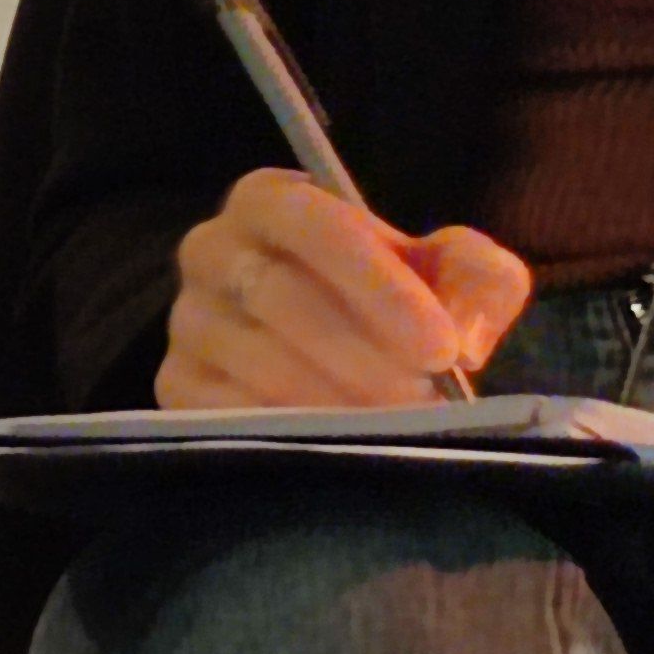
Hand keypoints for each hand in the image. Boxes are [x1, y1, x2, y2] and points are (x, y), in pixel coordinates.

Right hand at [159, 170, 529, 410]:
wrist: (339, 351)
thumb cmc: (394, 300)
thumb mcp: (448, 272)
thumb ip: (477, 278)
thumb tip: (463, 334)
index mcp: (272, 202)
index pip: (313, 224)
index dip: (378, 285)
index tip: (442, 348)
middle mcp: (212, 250)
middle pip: (279, 295)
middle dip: (362, 354)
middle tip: (425, 403)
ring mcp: (189, 321)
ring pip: (254, 359)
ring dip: (333, 401)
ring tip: (396, 431)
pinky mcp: (176, 384)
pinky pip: (225, 411)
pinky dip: (290, 434)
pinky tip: (343, 450)